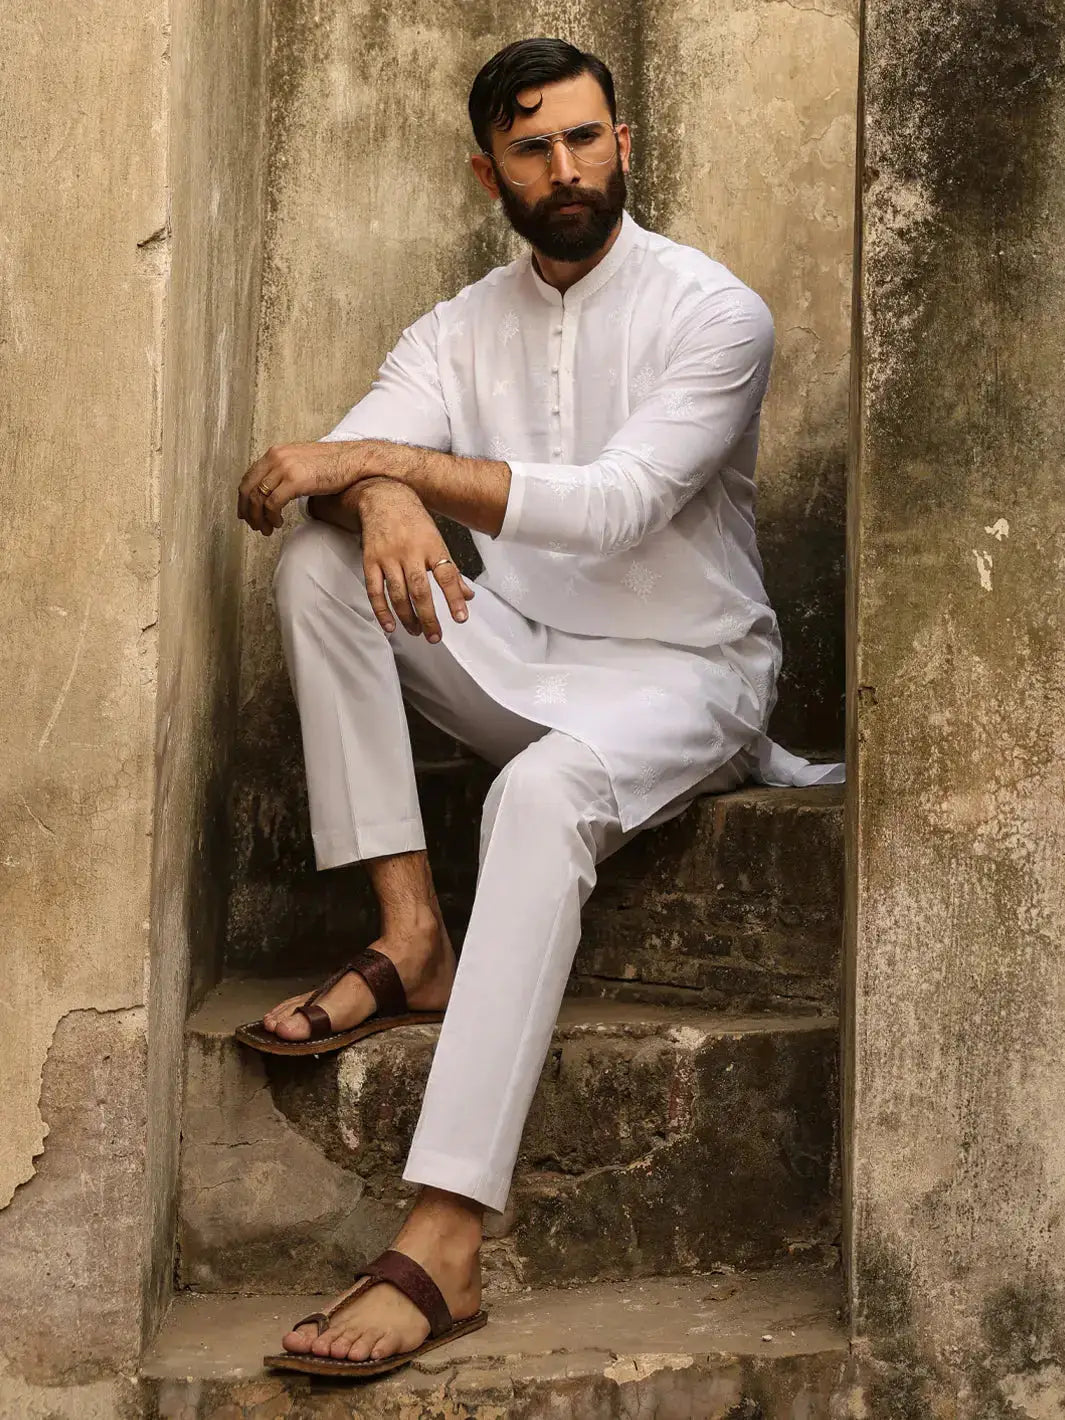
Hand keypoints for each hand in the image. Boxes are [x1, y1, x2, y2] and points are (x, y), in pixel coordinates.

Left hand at [237, 442, 365, 534]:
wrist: (353, 460)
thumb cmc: (334, 464)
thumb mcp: (302, 463)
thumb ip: (286, 472)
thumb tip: (278, 489)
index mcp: (276, 453)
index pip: (249, 476)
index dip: (243, 498)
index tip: (245, 512)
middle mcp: (276, 458)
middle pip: (248, 488)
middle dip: (247, 511)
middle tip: (253, 525)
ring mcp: (284, 468)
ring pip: (258, 498)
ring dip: (259, 518)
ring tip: (266, 529)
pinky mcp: (295, 480)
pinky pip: (273, 504)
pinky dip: (272, 517)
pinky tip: (278, 523)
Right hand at [356, 480, 473, 640]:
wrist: (384, 497)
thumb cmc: (414, 521)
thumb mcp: (438, 540)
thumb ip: (452, 570)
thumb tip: (468, 596)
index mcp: (432, 546)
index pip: (447, 575)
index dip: (454, 598)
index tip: (461, 618)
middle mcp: (410, 552)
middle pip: (420, 590)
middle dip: (428, 617)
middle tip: (435, 636)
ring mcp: (388, 557)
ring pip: (398, 594)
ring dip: (408, 617)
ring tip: (416, 632)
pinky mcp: (370, 561)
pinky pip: (375, 591)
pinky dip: (382, 610)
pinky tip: (390, 625)